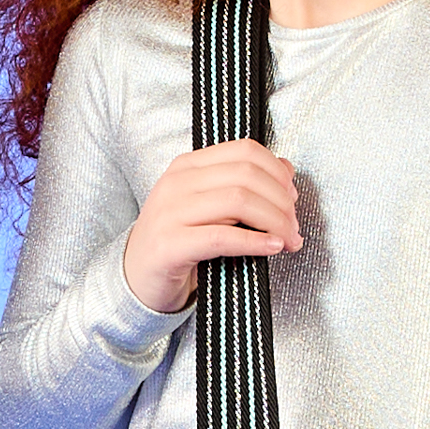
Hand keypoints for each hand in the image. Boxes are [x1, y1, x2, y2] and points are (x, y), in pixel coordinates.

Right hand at [120, 140, 299, 314]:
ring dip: (275, 222)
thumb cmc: (177, 241)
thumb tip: (285, 169)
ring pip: (239, 201)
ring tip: (288, 239)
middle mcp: (176, 183)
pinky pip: (222, 237)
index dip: (277, 172)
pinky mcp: (170, 245)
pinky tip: (272, 247)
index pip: (244, 151)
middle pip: (246, 175)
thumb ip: (240, 184)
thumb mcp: (206, 204)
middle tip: (294, 225)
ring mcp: (170, 212)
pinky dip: (254, 241)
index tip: (292, 196)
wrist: (135, 277)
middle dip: (281, 201)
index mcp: (186, 166)